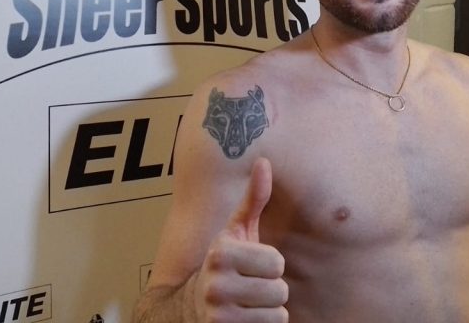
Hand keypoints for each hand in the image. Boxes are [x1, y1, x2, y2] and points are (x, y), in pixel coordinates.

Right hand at [192, 158, 288, 321]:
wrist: (188, 307)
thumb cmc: (224, 264)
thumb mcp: (236, 231)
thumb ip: (253, 199)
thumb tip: (263, 162)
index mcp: (221, 253)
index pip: (277, 263)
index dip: (271, 264)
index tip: (252, 264)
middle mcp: (215, 284)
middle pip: (280, 290)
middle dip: (272, 290)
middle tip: (252, 286)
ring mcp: (218, 313)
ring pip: (277, 313)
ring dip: (270, 310)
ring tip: (250, 302)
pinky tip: (247, 318)